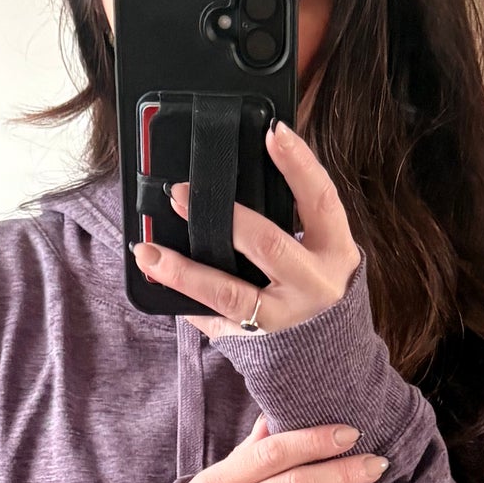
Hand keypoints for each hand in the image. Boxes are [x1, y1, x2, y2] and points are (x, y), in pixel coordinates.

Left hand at [130, 116, 362, 339]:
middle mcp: (314, 284)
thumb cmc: (316, 281)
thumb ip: (295, 212)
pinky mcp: (257, 340)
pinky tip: (160, 284)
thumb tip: (241, 170)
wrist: (330, 350)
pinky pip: (216, 320)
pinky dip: (187, 302)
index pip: (321, 198)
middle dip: (224, 217)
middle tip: (179, 194)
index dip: (299, 164)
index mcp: (335, 250)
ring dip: (184, 271)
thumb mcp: (323, 246)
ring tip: (148, 252)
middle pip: (268, 244)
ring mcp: (285, 317)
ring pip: (230, 293)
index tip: (274, 132)